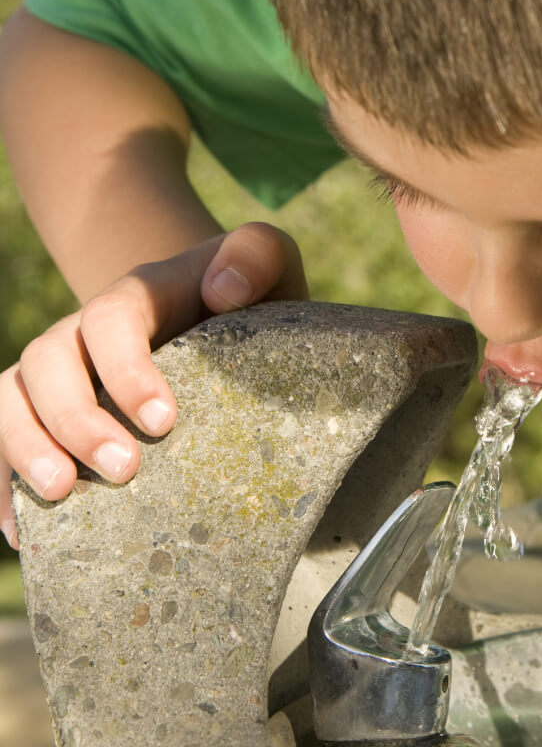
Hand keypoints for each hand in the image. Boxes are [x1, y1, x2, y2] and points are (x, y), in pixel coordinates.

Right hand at [0, 222, 305, 547]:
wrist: (219, 323)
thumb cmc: (249, 301)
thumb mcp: (268, 265)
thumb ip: (256, 256)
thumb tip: (223, 289)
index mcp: (136, 296)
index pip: (111, 320)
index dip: (126, 368)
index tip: (163, 421)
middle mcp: (81, 332)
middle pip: (47, 362)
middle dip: (75, 418)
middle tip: (123, 470)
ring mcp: (57, 375)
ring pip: (7, 400)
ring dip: (23, 448)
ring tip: (60, 494)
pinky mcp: (44, 416)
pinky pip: (1, 441)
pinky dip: (3, 485)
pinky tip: (26, 532)